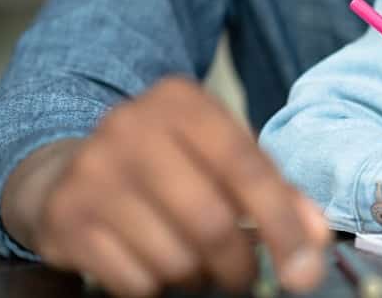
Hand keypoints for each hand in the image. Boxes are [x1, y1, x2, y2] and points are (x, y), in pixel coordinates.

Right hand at [1, 77, 331, 296]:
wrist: (67, 172)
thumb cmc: (167, 165)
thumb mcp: (221, 158)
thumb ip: (275, 190)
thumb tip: (314, 239)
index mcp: (181, 101)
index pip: (246, 167)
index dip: (282, 223)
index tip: (304, 268)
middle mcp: (131, 126)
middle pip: (211, 221)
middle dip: (239, 263)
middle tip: (244, 275)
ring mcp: (93, 172)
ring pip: (174, 257)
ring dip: (197, 274)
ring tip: (193, 259)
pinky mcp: (66, 218)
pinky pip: (135, 280)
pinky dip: (156, 284)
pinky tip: (152, 260)